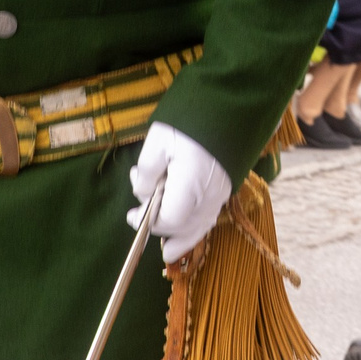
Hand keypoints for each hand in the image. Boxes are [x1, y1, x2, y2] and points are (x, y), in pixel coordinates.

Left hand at [126, 122, 234, 262]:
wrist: (227, 108)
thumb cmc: (189, 124)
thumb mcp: (158, 142)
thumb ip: (146, 172)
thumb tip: (142, 195)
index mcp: (190, 186)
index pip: (168, 220)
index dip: (148, 222)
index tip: (132, 216)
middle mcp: (208, 196)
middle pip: (184, 228)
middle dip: (160, 227)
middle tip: (138, 216)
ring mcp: (220, 194)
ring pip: (200, 227)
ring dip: (182, 238)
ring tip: (168, 251)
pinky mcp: (226, 189)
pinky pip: (209, 217)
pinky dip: (196, 229)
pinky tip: (187, 231)